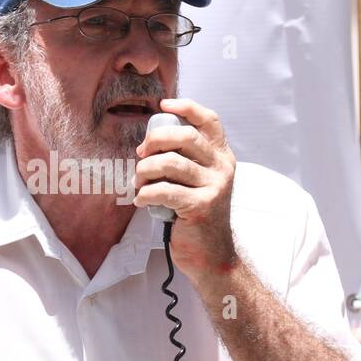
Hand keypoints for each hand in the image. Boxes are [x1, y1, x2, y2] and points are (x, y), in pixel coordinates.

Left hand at [133, 97, 236, 282]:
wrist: (212, 255)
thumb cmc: (197, 215)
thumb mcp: (198, 181)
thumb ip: (185, 160)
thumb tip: (148, 144)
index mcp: (222, 156)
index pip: (209, 120)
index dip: (186, 107)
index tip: (163, 105)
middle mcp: (223, 168)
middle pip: (185, 136)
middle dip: (155, 141)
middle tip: (140, 155)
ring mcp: (214, 186)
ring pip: (171, 163)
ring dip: (145, 171)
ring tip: (137, 182)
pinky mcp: (202, 206)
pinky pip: (164, 190)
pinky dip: (145, 194)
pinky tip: (140, 200)